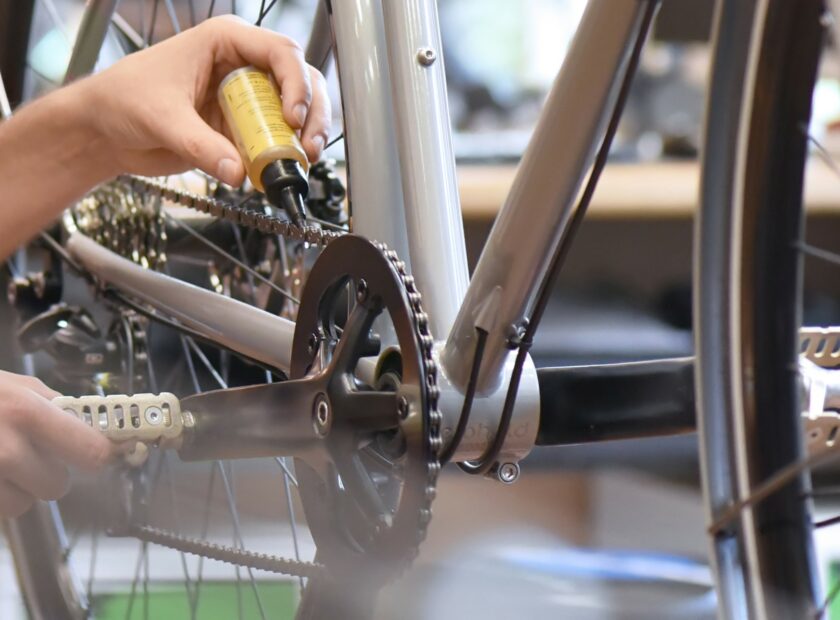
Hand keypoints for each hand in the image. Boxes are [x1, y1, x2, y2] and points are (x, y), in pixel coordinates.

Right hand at [0, 371, 113, 517]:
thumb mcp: (12, 385)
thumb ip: (55, 405)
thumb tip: (99, 424)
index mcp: (27, 412)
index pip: (91, 452)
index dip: (103, 456)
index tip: (108, 454)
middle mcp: (5, 448)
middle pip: (57, 487)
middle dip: (49, 475)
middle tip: (29, 457)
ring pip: (25, 505)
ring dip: (17, 490)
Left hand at [74, 15, 330, 186]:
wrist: (105, 130)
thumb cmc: (123, 100)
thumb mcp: (162, 119)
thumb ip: (201, 146)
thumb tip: (237, 171)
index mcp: (224, 42)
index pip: (280, 52)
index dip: (295, 83)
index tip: (292, 116)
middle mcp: (243, 65)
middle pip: (300, 79)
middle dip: (312, 112)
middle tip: (307, 144)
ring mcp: (246, 97)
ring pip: (297, 108)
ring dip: (307, 133)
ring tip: (304, 157)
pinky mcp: (243, 127)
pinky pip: (275, 138)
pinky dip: (286, 153)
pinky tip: (284, 168)